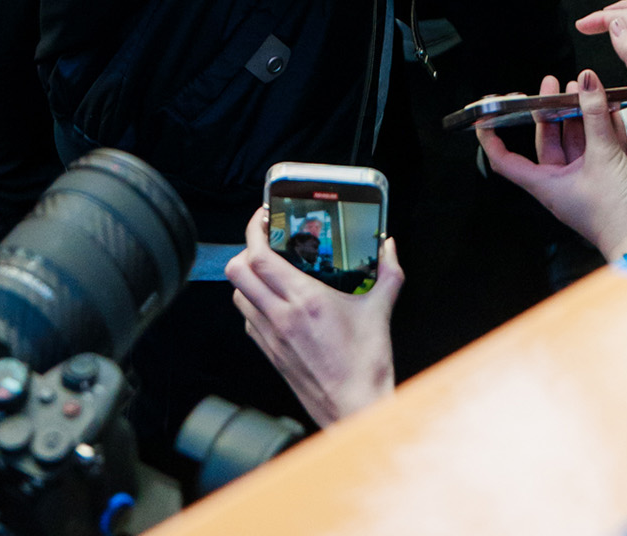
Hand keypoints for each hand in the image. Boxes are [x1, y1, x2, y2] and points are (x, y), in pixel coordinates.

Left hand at [226, 208, 400, 427]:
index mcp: (306, 300)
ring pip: (238, 296)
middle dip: (244, 249)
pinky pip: (248, 321)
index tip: (262, 217)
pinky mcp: (270, 355)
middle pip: (238, 272)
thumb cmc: (366, 365)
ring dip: (246, 278)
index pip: (260, 258)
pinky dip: (252, 304)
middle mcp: (282, 317)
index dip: (254, 231)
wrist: (355, 408)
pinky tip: (273, 301)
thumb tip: (388, 245)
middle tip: (263, 240)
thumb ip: (388, 271)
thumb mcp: (381, 310)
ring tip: (267, 268)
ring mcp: (272, 338)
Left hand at [476, 72, 626, 262]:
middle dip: (551, 110)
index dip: (492, 140)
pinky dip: (601, 129)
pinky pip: (597, 149)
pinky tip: (607, 109)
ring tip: (583, 88)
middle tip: (555, 84)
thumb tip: (585, 82)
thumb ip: (594, 116)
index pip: (506, 161)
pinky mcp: (603, 180)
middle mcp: (560, 182)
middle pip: (547, 141)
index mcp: (547, 184)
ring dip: (579, 115)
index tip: (486, 118)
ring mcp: (582, 180)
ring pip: (575, 141)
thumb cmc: (615, 215)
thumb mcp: (604, 156)